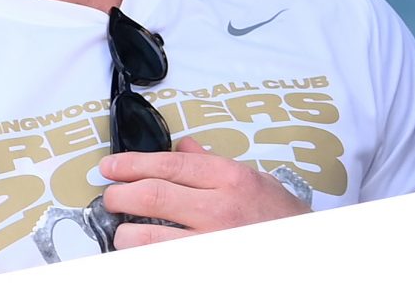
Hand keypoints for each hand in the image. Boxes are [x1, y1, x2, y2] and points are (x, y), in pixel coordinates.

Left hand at [97, 139, 311, 248]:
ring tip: (122, 230)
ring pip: (146, 237)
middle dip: (119, 194)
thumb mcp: (253, 180)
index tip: (110, 167)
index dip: (131, 164)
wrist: (304, 249)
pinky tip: (139, 253)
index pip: (169, 164)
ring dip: (124, 233)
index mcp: (229, 178)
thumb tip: (183, 146)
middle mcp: (218, 209)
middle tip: (110, 196)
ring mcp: (210, 243)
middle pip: (151, 195)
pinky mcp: (202, 267)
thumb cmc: (281, 218)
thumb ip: (212, 164)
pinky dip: (142, 257)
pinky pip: (159, 262)